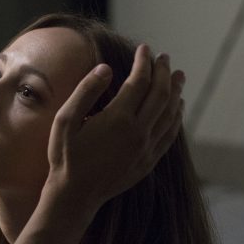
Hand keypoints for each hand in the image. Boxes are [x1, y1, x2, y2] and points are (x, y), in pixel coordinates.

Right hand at [45, 44, 183, 209]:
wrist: (74, 196)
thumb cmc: (65, 156)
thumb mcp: (65, 120)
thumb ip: (86, 91)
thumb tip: (106, 68)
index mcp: (118, 118)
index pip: (139, 81)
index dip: (144, 62)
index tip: (144, 48)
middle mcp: (138, 132)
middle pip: (160, 94)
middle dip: (164, 72)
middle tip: (164, 57)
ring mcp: (146, 148)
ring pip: (170, 113)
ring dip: (176, 91)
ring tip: (179, 76)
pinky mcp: (148, 161)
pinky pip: (170, 135)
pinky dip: (177, 117)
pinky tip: (177, 108)